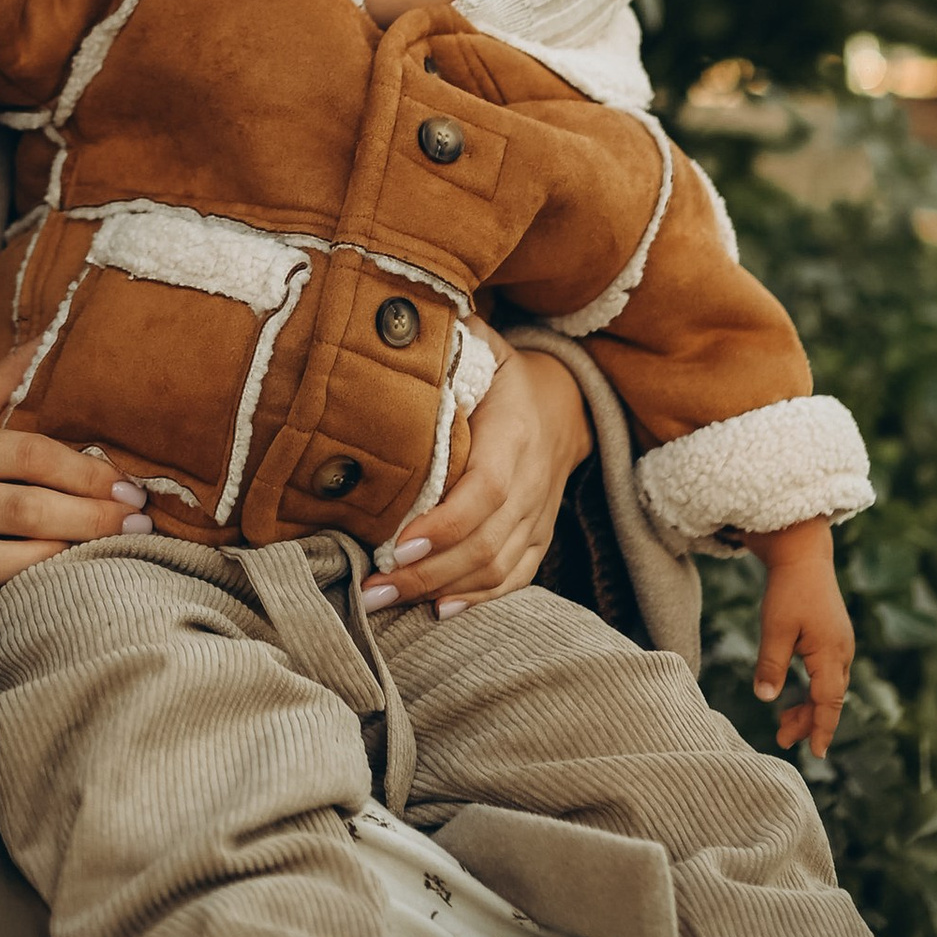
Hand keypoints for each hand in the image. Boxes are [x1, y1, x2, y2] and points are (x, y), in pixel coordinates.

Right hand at [0, 349, 154, 623]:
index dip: (85, 474)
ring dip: (57, 561)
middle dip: (90, 519)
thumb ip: (4, 379)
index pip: (29, 456)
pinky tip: (51, 590)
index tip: (128, 487)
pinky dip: (12, 601)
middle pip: (24, 511)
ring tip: (104, 555)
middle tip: (138, 525)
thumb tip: (53, 333)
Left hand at [365, 334, 589, 616]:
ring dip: (441, 591)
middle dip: (427, 572)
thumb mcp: (482, 344)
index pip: (488, 489)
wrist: (566, 401)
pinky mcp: (539, 535)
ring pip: (497, 567)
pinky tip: (437, 612)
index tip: (398, 545)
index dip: (447, 523)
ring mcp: (540, 513)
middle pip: (487, 541)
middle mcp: (534, 480)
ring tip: (383, 602)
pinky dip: (478, 599)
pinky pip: (515, 577)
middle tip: (371, 589)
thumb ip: (446, 338)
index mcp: (516, 432)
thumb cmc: (503, 373)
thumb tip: (386, 324)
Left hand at [748, 516, 854, 755]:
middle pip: (829, 699)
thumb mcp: (774, 628)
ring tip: (783, 723)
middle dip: (809, 722)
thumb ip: (771, 665)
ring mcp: (840, 644)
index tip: (817, 754)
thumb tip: (765, 699)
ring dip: (809, 707)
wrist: (803, 555)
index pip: (828, 702)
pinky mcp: (834, 638)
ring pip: (828, 687)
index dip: (822, 729)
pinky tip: (795, 696)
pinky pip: (827, 674)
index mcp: (830, 653)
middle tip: (782, 738)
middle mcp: (842, 652)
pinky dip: (813, 690)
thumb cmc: (788, 590)